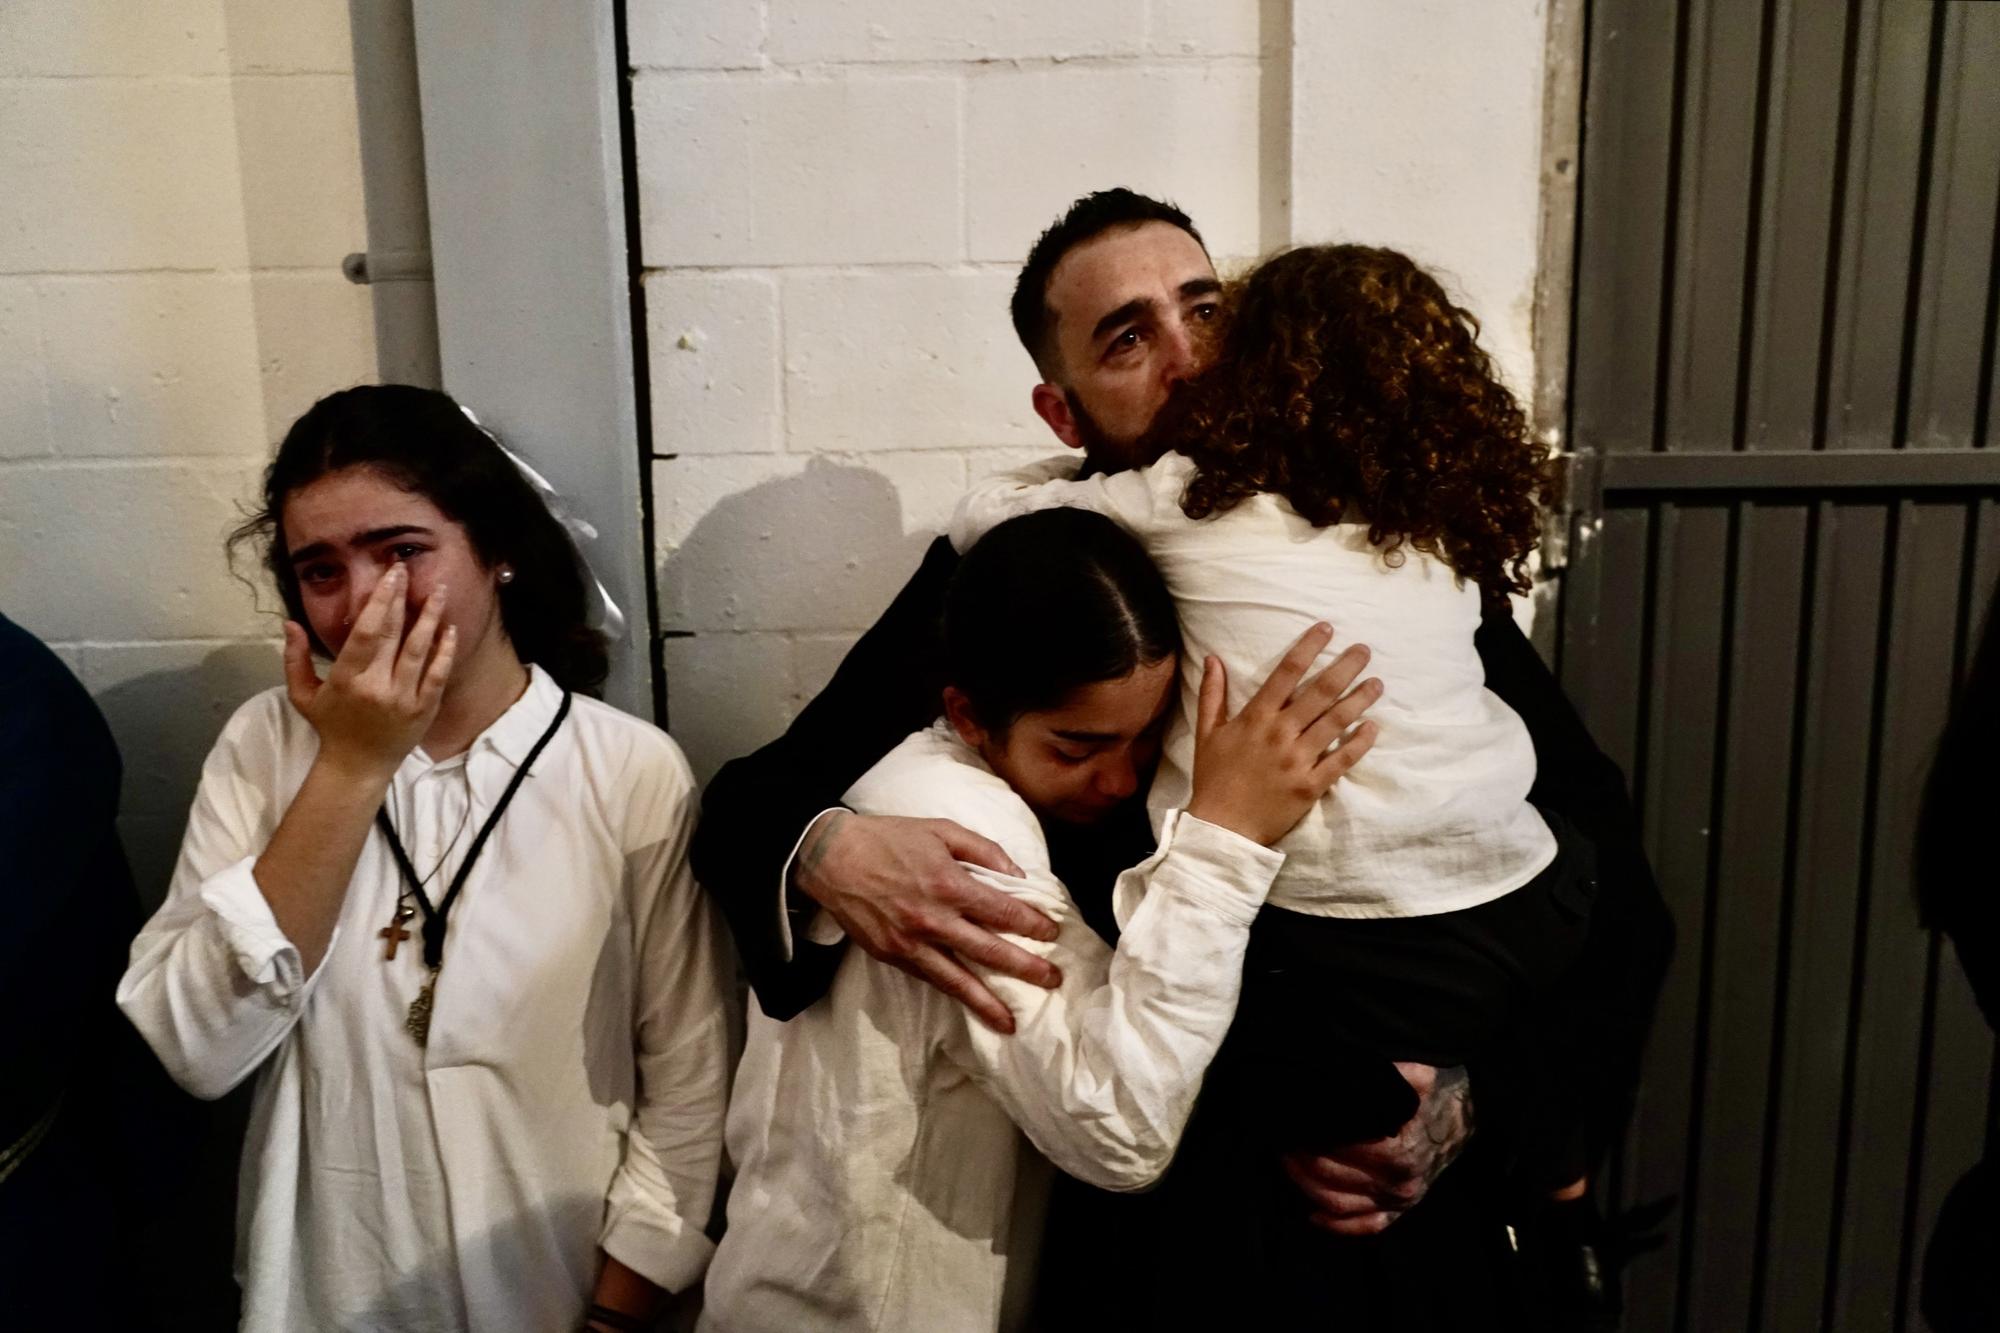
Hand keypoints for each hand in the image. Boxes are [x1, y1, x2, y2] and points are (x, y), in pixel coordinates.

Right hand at [283, 565, 455, 777]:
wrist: (358, 766)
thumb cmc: (331, 726)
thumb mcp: (303, 694)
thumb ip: (294, 658)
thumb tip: (289, 623)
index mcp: (346, 679)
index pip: (365, 632)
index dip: (379, 601)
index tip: (389, 576)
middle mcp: (377, 687)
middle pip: (393, 635)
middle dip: (402, 599)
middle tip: (408, 570)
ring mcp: (403, 699)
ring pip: (420, 650)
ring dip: (431, 617)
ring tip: (438, 590)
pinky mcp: (424, 709)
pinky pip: (438, 674)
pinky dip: (445, 651)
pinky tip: (450, 629)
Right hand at [793, 811, 1061, 1033]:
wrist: (831, 858)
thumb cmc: (889, 838)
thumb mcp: (941, 829)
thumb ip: (984, 850)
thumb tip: (1018, 876)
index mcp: (949, 884)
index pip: (1003, 912)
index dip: (1032, 925)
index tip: (1052, 934)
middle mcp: (933, 920)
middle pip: (990, 952)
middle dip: (1026, 969)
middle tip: (1053, 981)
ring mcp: (911, 943)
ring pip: (958, 981)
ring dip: (988, 1003)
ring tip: (1012, 1022)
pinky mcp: (892, 957)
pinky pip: (931, 979)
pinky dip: (954, 995)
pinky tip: (970, 1005)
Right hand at [1184, 623, 1380, 846]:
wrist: (1221, 828)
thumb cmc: (1213, 779)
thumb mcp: (1207, 733)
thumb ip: (1212, 693)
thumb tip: (1212, 658)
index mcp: (1256, 718)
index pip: (1287, 672)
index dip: (1308, 647)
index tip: (1327, 629)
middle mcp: (1280, 734)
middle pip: (1320, 692)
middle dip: (1345, 667)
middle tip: (1366, 650)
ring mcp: (1298, 760)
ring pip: (1336, 722)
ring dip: (1359, 699)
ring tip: (1377, 683)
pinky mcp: (1311, 786)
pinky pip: (1342, 760)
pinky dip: (1360, 742)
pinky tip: (1374, 726)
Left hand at [1281, 1062, 1472, 1234]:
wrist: (1472, 1113)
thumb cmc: (1438, 1091)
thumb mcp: (1415, 1074)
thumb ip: (1383, 1073)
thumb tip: (1341, 1069)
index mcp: (1398, 1151)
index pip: (1337, 1148)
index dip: (1309, 1132)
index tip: (1290, 1116)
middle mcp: (1398, 1182)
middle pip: (1331, 1176)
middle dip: (1300, 1155)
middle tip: (1282, 1133)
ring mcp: (1400, 1200)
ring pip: (1339, 1204)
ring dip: (1306, 1185)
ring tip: (1287, 1159)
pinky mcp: (1402, 1209)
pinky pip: (1367, 1226)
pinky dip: (1337, 1226)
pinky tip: (1312, 1214)